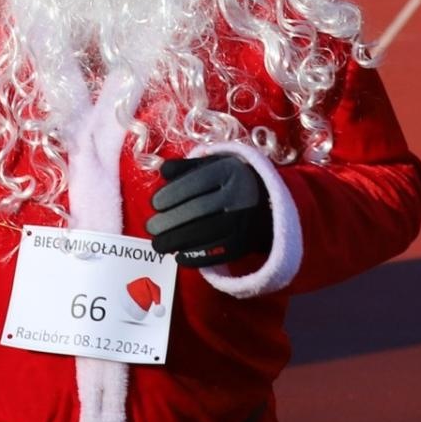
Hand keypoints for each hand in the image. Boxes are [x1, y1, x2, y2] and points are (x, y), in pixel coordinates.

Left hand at [146, 154, 271, 267]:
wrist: (270, 204)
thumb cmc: (232, 181)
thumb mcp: (215, 165)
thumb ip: (187, 167)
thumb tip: (163, 171)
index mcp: (230, 170)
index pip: (194, 184)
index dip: (170, 195)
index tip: (154, 204)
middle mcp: (240, 194)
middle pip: (197, 210)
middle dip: (169, 221)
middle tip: (151, 228)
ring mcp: (244, 221)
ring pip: (204, 233)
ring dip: (176, 241)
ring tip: (158, 244)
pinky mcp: (246, 243)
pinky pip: (217, 253)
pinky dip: (195, 256)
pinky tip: (179, 256)